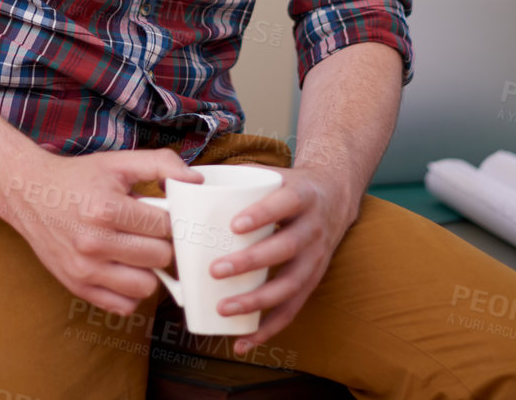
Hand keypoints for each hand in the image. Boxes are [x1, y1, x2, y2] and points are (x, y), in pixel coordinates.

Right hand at [0, 148, 201, 316]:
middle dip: (161, 242)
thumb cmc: (78, 178)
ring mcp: (84, 270)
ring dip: (149, 270)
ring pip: (146, 286)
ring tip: (137, 250)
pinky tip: (124, 269)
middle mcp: (93, 242)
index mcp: (106, 209)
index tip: (161, 214)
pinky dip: (130, 291)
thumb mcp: (118, 162)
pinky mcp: (77, 287)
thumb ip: (161, 164)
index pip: (165, 227)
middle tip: (148, 231)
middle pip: (160, 257)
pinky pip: (124, 306)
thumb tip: (195, 181)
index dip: (171, 219)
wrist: (29, 194)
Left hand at [208, 163, 361, 355]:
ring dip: (257, 301)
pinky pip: (292, 309)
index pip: (285, 203)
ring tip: (224, 308)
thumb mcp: (271, 175)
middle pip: (286, 247)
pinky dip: (268, 329)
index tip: (235, 224)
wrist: (334, 198)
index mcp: (302, 196)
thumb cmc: (288, 188)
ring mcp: (316, 258)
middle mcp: (313, 228)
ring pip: (290, 284)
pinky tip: (244, 341)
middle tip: (215, 270)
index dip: (263, 214)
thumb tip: (181, 181)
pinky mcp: (313, 281)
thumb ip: (233, 177)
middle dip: (251, 261)